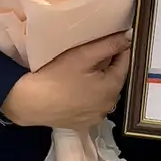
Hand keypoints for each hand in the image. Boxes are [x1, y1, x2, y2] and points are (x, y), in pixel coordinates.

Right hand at [1, 34, 130, 132]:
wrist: (29, 103)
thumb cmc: (56, 76)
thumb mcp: (83, 55)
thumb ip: (109, 44)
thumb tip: (130, 36)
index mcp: (113, 88)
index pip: (125, 62)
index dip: (120, 48)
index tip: (113, 37)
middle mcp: (109, 106)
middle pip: (115, 79)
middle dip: (109, 65)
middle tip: (95, 52)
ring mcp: (96, 117)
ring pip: (104, 93)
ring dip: (100, 81)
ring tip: (85, 70)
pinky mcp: (83, 124)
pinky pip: (92, 105)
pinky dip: (90, 96)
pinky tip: (78, 89)